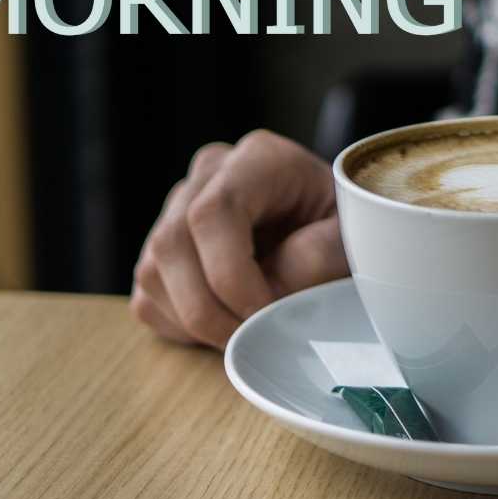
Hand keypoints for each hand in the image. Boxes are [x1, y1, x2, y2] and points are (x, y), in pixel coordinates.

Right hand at [130, 130, 348, 347]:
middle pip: (172, 243)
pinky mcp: (163, 250)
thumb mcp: (350, 240)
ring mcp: (178, 209)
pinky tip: (224, 324)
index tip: (262, 313)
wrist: (336, 234)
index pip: (213, 212)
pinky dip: (182, 327)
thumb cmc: (349, 230)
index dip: (229, 274)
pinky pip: (148, 298)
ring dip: (194, 321)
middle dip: (208, 308)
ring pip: (152, 273)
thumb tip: (261, 304)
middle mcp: (210, 175)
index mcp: (260, 160)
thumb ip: (311, 262)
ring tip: (245, 332)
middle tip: (252, 338)